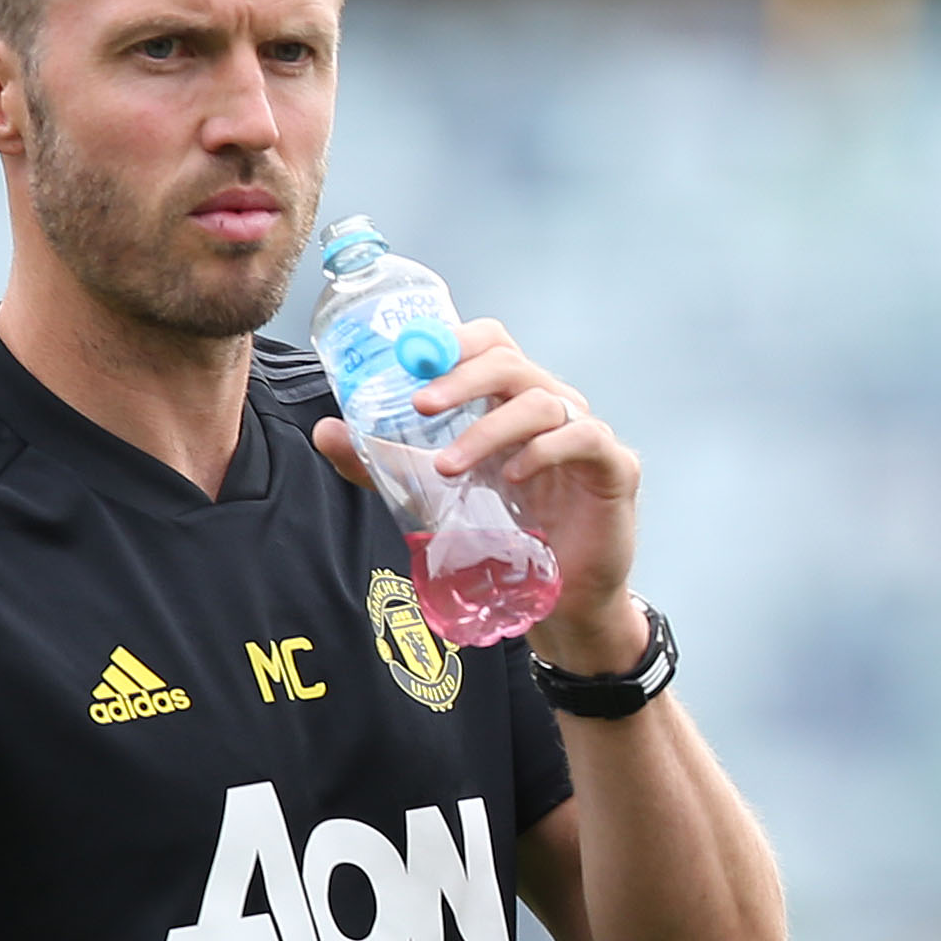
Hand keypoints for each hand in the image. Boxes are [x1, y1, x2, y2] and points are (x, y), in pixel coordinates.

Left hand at [312, 317, 647, 671]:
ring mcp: (587, 433)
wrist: (563, 599)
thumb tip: (326, 431)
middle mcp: (552, 407)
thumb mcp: (434, 494)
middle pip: (511, 362)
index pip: (489, 344)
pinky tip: (512, 477)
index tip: (411, 360)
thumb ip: (386, 463)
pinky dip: (544, 451)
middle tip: (419, 406)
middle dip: (461, 378)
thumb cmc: (511, 535)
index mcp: (511, 402)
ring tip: (449, 466)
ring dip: (488, 429)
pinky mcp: (615, 466)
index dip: (455, 341)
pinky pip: (583, 438)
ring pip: (542, 401)